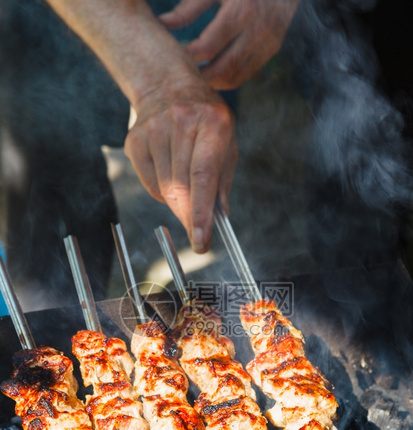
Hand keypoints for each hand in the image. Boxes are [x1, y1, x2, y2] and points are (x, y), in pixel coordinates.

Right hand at [125, 79, 237, 251]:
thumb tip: (218, 217)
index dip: (200, 213)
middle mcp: (181, 123)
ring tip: (187, 194)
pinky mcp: (135, 140)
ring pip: (164, 188)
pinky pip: (149, 184)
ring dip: (178, 203)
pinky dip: (162, 193)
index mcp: (212, 123)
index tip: (201, 240)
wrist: (167, 85)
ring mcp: (153, 130)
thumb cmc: (205, 119)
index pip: (203, 177)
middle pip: (180, 187)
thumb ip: (223, 179)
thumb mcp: (226, 141)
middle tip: (198, 233)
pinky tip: (170, 179)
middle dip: (190, 216)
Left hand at [159, 0, 299, 89]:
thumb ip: (188, 8)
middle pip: (223, 70)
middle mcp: (258, 31)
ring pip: (236, 77)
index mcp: (242, 10)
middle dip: (200, 77)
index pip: (208, 48)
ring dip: (213, 82)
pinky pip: (246, 74)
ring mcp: (268, 43)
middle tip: (181, 76)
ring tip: (195, 76)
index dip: (188, 57)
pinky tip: (212, 72)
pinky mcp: (272, 49)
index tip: (171, 58)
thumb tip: (162, 25)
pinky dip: (227, 77)